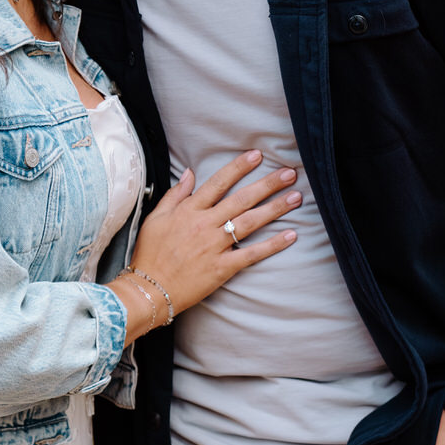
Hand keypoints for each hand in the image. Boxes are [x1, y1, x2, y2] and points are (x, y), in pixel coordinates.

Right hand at [112, 152, 298, 341]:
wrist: (148, 289)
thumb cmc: (149, 253)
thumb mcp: (155, 217)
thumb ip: (175, 194)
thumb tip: (189, 172)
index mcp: (189, 210)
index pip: (218, 182)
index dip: (239, 167)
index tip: (257, 155)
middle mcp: (205, 224)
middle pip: (241, 199)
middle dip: (267, 184)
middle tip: (289, 173)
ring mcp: (215, 246)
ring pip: (250, 222)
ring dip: (275, 208)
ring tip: (296, 197)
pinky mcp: (222, 268)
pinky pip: (251, 254)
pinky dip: (272, 245)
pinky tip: (290, 235)